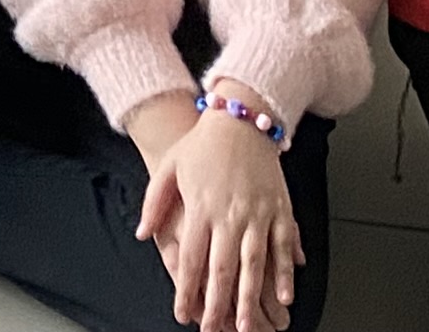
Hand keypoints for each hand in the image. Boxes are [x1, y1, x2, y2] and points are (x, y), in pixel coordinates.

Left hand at [138, 107, 303, 331]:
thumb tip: (144, 234)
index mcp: (200, 206)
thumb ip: (154, 203)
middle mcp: (229, 213)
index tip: (183, 313)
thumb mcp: (169, 167)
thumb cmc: (203, 143)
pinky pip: (283, 245)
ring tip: (247, 325)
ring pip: (254, 264)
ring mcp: (257, 212)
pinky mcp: (279, 207)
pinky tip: (284, 295)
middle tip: (215, 330)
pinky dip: (284, 272)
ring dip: (251, 298)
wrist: (242, 116)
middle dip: (219, 304)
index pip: (190, 258)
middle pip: (222, 268)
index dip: (186, 290)